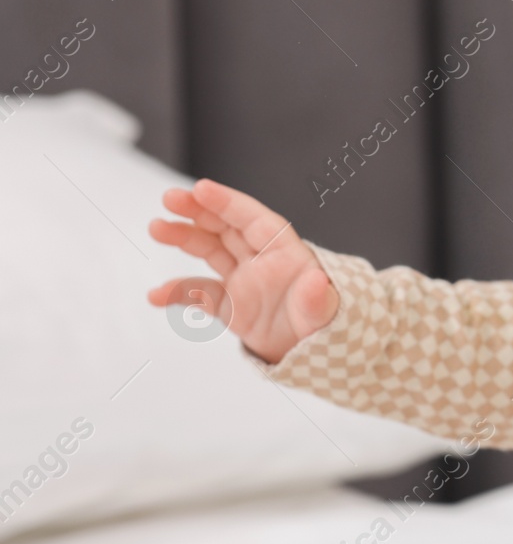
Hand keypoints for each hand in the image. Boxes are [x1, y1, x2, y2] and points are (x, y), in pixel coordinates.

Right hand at [146, 179, 337, 364]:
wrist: (315, 355)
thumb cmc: (325, 324)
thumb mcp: (323, 312)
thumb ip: (317, 298)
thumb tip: (317, 283)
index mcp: (286, 253)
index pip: (254, 219)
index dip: (228, 202)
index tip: (201, 188)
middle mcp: (262, 261)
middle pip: (227, 226)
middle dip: (199, 210)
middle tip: (169, 198)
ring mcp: (244, 281)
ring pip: (210, 250)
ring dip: (184, 237)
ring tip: (157, 227)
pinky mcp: (230, 305)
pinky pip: (199, 293)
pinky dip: (177, 292)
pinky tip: (156, 295)